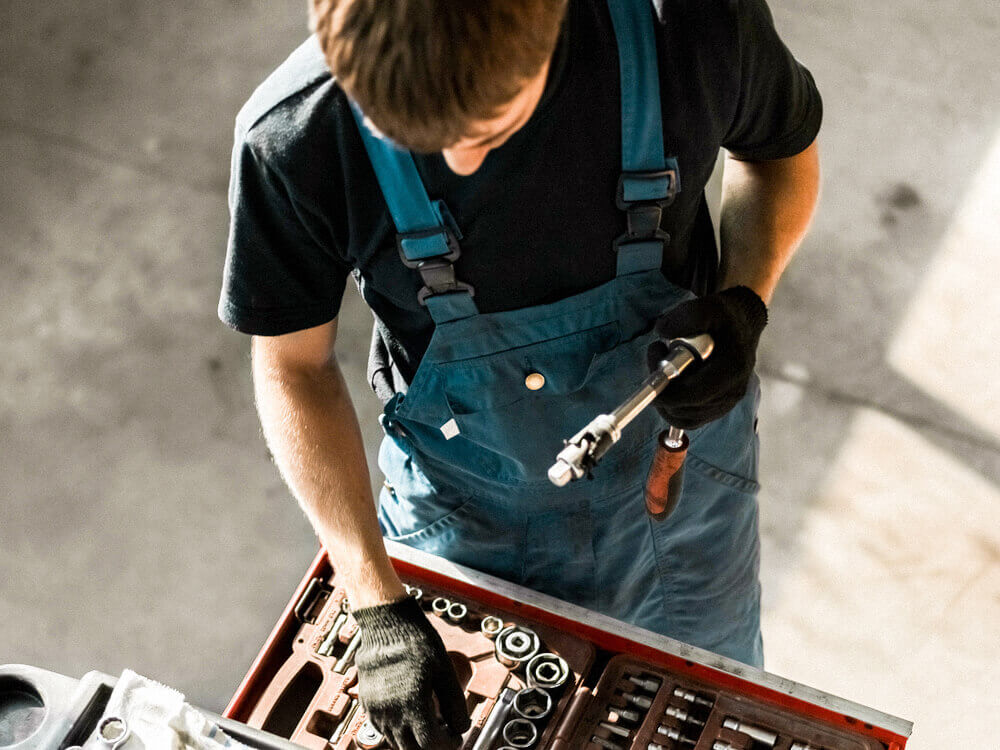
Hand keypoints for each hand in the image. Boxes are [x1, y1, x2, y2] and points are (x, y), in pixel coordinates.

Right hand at [352, 597, 470, 748]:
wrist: (386, 623)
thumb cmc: (415, 640)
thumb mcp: (444, 669)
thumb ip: (454, 703)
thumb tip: (462, 726)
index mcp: (411, 704)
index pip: (431, 744)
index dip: (448, 744)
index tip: (456, 737)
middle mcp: (389, 712)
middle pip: (412, 748)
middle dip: (431, 745)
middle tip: (445, 732)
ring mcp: (375, 709)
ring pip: (396, 741)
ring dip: (414, 740)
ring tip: (429, 722)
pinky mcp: (366, 703)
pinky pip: (382, 729)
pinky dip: (398, 731)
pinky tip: (410, 715)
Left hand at [646, 286, 766, 428]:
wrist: (741, 325)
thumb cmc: (724, 318)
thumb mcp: (708, 307)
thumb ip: (687, 317)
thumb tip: (662, 331)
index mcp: (732, 370)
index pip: (694, 395)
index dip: (667, 390)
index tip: (654, 363)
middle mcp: (732, 392)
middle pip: (686, 410)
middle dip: (664, 389)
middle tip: (658, 355)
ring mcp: (726, 404)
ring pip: (684, 418)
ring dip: (666, 398)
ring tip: (665, 367)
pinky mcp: (716, 408)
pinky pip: (688, 419)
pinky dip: (672, 405)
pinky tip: (670, 381)